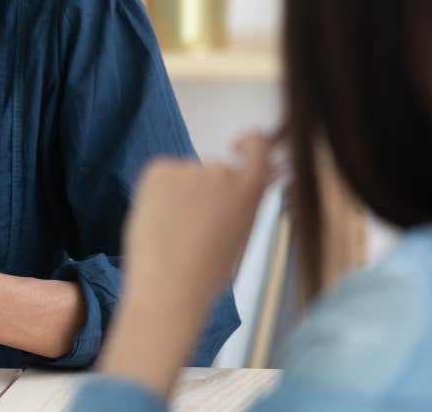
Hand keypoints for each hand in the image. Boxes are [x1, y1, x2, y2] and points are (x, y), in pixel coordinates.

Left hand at [96, 131, 275, 397]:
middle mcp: (222, 171)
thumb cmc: (208, 271)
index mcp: (250, 188)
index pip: (259, 145)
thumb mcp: (243, 231)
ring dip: (181, 194)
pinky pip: (162, 175)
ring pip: (187, 176)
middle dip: (207, 190)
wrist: (169, 288)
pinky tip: (160, 221)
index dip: (250, 142)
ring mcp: (189, 168)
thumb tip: (274, 166)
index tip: (238, 147)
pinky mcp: (158, 169)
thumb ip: (253, 196)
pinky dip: (159, 192)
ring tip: (175, 232)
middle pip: (216, 169)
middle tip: (195, 228)